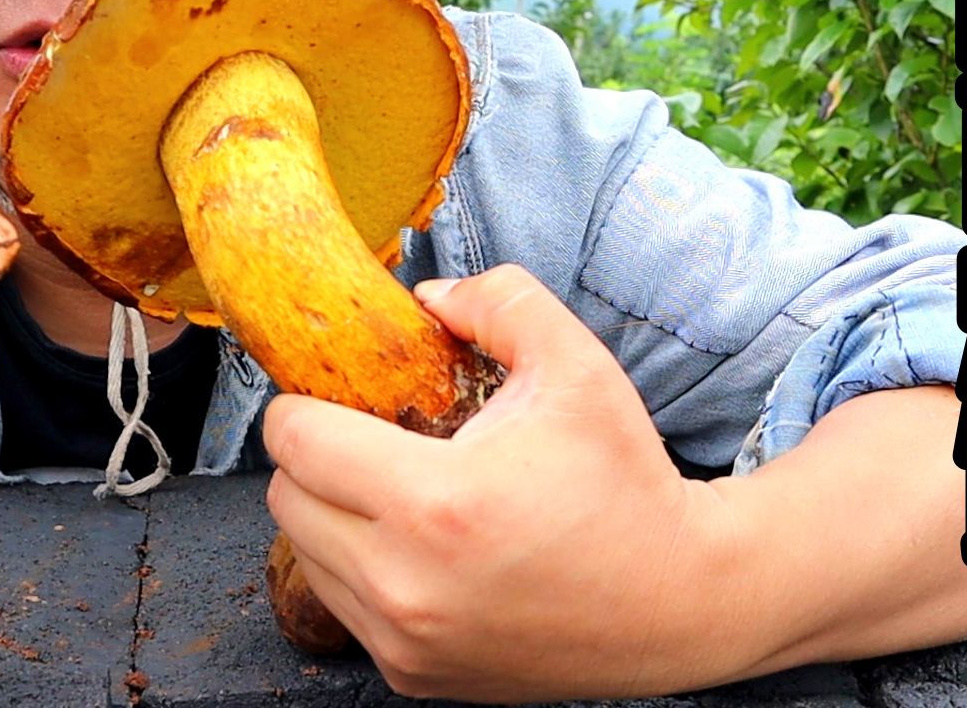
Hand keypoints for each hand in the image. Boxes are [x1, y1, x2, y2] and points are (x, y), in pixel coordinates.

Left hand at [263, 264, 729, 701]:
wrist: (680, 601)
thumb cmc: (626, 483)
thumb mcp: (576, 364)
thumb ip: (498, 303)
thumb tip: (425, 296)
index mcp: (436, 502)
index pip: (295, 442)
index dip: (302, 404)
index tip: (334, 393)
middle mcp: (406, 583)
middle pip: (286, 499)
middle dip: (312, 456)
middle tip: (364, 437)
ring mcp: (406, 640)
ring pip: (306, 556)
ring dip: (330, 515)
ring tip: (393, 490)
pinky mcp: (414, 677)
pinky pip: (344, 605)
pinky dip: (359, 569)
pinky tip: (416, 545)